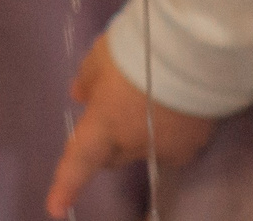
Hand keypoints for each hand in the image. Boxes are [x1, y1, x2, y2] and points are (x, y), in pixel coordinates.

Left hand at [45, 35, 218, 217]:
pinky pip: (175, 145)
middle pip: (114, 157)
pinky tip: (178, 105)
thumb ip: (88, 78)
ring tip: (154, 97)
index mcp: (105, 124)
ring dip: (142, 134)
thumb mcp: (103, 54)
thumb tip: (79, 95)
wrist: (195, 48)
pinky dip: (170, 130)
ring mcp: (167, 148)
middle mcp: (134, 145)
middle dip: (109, 143)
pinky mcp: (196, 142)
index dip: (65, 186)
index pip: (79, 162)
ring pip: (145, 150)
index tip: (56, 209)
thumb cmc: (139, 47)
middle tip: (113, 111)